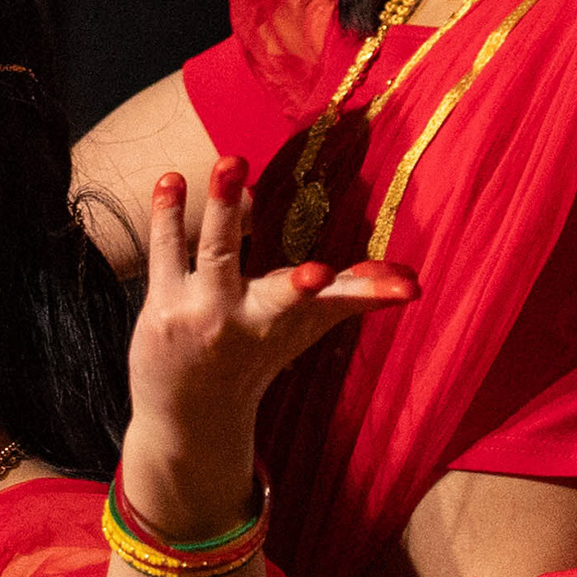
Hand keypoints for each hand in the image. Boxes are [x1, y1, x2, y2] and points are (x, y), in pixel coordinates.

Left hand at [117, 161, 414, 530]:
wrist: (192, 415)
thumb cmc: (258, 356)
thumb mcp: (306, 328)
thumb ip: (355, 296)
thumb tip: (412, 280)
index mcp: (293, 322)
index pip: (340, 304)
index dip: (370, 294)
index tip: (405, 288)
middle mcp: (253, 321)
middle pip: (281, 295)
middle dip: (300, 285)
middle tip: (320, 274)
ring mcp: (206, 313)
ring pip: (217, 254)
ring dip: (225, 210)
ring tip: (231, 162)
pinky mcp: (164, 305)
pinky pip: (166, 251)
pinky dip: (168, 214)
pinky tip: (171, 178)